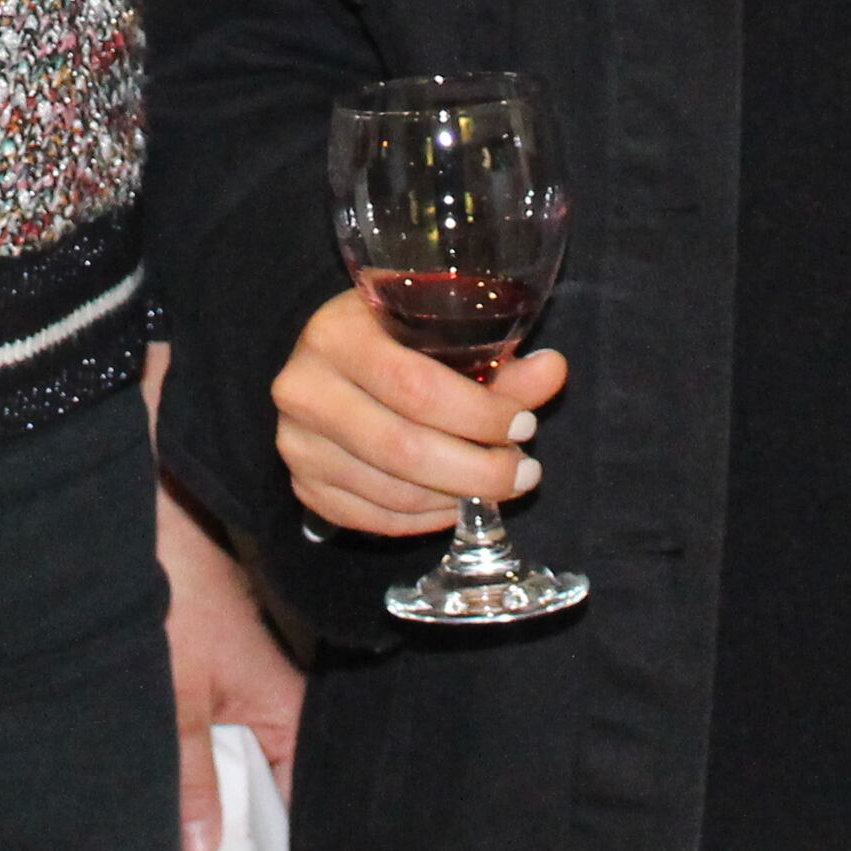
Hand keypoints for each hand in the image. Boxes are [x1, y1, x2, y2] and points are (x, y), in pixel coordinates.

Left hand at [158, 475, 301, 850]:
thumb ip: (190, 774)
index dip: (283, 838)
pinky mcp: (211, 667)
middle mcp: (271, 694)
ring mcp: (240, 681)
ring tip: (182, 808)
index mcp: (283, 703)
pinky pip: (213, 729)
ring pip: (236, 754)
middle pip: (269, 780)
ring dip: (210, 783)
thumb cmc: (169, 589)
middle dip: (239, 817)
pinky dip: (193, 753)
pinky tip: (167, 766)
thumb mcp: (173, 698)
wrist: (140, 516)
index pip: (303, 792)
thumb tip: (206, 845)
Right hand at [271, 288, 566, 539]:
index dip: (478, 415)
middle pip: (403, 448)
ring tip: (497, 484)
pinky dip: (424, 519)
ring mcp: (297, 442)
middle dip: (477, 470)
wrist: (328, 360)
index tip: (525, 425)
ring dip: (456, 498)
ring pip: (391, 492)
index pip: (415, 387)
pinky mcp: (302, 484)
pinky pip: (373, 519)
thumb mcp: (437, 330)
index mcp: (335, 333)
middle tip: (523, 472)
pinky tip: (455, 502)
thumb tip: (553, 370)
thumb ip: (498, 358)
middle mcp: (303, 388)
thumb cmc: (391, 338)